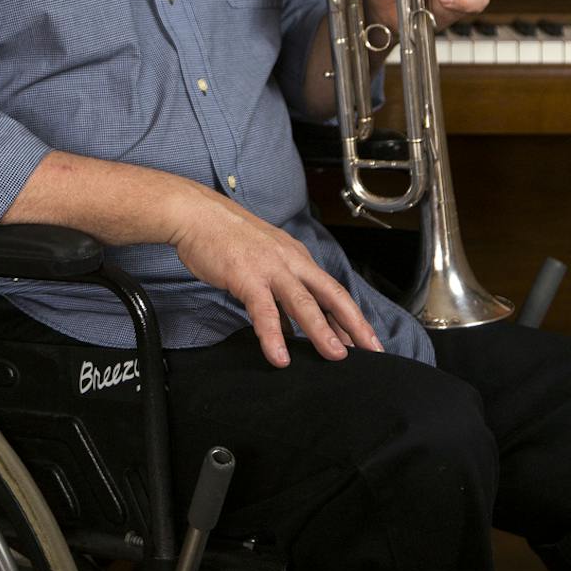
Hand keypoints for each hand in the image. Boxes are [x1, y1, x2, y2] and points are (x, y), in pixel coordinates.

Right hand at [168, 188, 384, 368]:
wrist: (197, 214)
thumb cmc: (226, 237)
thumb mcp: (263, 261)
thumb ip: (279, 293)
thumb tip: (292, 328)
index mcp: (296, 257)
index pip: (332, 290)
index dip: (352, 316)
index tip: (367, 340)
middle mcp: (290, 261)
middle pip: (330, 294)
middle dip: (354, 324)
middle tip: (372, 350)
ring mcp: (270, 268)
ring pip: (303, 302)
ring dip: (322, 330)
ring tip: (336, 356)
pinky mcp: (246, 277)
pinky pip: (263, 311)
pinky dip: (273, 335)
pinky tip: (279, 356)